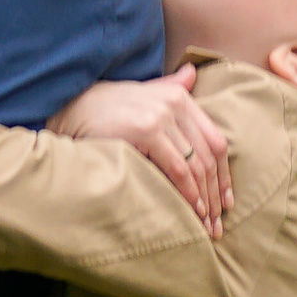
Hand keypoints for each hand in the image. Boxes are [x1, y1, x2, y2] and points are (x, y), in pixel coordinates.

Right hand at [51, 67, 233, 235]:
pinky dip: (188, 192)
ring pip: (197, 165)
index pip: (215, 141)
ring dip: (204, 199)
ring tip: (205, 223)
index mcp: (180, 96)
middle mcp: (176, 103)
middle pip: (209, 155)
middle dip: (216, 193)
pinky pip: (178, 168)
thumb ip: (170, 87)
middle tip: (218, 223)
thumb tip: (191, 73)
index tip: (225, 202)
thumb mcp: (142, 95)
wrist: (70, 107)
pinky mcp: (148, 130)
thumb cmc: (105, 109)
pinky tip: (191, 210)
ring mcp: (163, 116)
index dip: (224, 175)